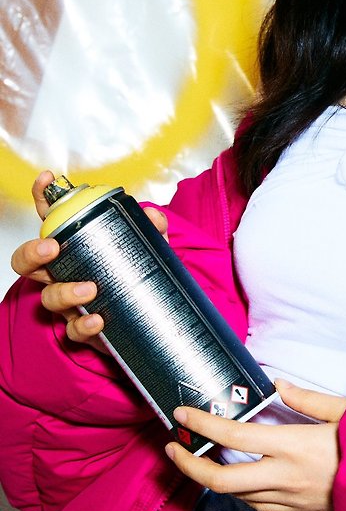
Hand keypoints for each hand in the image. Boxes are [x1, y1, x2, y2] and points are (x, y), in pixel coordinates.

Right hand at [9, 170, 168, 349]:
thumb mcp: (150, 249)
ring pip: (48, 297)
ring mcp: (70, 302)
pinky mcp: (83, 328)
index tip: (46, 180)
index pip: (51, 220)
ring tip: (90, 289)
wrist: (153, 319)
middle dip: (32, 252)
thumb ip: (152, 231)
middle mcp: (64, 273)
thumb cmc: (139, 278)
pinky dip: (83, 325)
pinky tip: (97, 319)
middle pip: (27, 262)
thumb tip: (153, 217)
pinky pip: (73, 330)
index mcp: (75, 248)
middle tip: (52, 247)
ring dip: (64, 291)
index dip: (43, 198)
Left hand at [165, 381, 345, 510]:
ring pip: (236, 495)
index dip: (202, 426)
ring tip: (201, 459)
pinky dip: (240, 491)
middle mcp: (285, 476)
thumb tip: (279, 385)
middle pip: (220, 480)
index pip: (234, 437)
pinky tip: (238, 479)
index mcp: (294, 446)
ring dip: (212, 479)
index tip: (183, 414)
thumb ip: (309, 400)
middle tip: (175, 448)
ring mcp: (289, 499)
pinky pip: (257, 506)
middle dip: (189, 466)